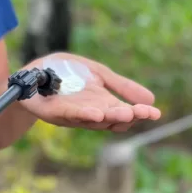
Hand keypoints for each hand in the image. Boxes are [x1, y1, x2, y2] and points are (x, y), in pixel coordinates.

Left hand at [21, 53, 160, 131]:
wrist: (36, 73)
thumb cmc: (66, 74)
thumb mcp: (98, 74)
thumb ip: (120, 85)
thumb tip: (151, 98)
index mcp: (101, 102)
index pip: (123, 111)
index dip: (138, 113)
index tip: (155, 112)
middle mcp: (90, 112)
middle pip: (111, 119)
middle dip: (127, 116)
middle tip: (144, 113)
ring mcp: (72, 114)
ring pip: (94, 119)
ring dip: (110, 116)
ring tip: (126, 113)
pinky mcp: (55, 112)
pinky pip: (70, 115)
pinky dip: (83, 115)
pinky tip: (96, 113)